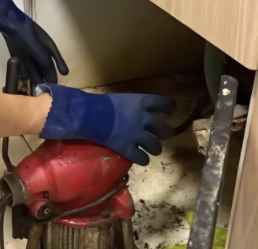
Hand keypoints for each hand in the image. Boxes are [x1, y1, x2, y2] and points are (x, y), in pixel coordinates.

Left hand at [0, 0, 68, 84]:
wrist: (3, 17)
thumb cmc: (21, 28)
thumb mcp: (33, 43)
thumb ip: (41, 56)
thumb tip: (48, 69)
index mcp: (46, 42)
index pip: (54, 58)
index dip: (59, 68)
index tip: (62, 79)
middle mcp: (38, 46)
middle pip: (44, 63)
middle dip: (47, 75)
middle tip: (48, 89)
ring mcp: (27, 48)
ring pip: (33, 64)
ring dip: (35, 75)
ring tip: (37, 87)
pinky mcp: (16, 50)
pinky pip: (22, 62)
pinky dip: (23, 70)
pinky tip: (23, 79)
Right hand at [38, 83, 173, 165]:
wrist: (87, 115)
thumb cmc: (99, 102)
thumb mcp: (120, 99)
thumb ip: (131, 106)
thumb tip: (133, 111)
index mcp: (141, 103)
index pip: (164, 103)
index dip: (170, 108)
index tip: (170, 111)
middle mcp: (143, 119)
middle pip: (164, 129)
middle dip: (164, 133)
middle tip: (160, 135)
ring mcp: (137, 136)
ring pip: (156, 147)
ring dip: (155, 148)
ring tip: (150, 149)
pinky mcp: (128, 149)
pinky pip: (142, 159)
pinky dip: (143, 159)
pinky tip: (140, 157)